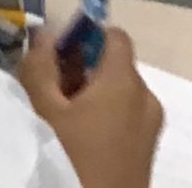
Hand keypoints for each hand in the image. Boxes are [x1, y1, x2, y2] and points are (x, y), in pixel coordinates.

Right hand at [19, 27, 160, 187]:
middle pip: (114, 68)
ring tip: (57, 125)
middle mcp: (147, 100)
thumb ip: (41, 65)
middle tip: (47, 94)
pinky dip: (102, 124)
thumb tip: (48, 33)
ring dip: (90, 101)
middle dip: (81, 73)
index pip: (113, 35)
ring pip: (118, 98)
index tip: (56, 56)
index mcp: (126, 82)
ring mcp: (150, 131)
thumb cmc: (69, 159)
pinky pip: (125, 123)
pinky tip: (75, 146)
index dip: (84, 36)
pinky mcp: (146, 156)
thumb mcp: (42, 110)